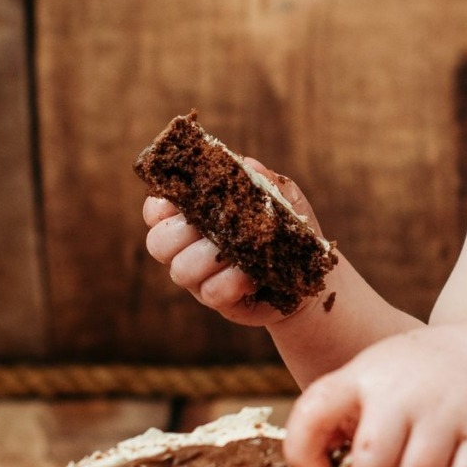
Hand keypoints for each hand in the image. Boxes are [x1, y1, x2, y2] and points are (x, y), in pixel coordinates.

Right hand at [143, 158, 322, 328]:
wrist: (309, 272)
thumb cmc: (286, 228)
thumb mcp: (282, 198)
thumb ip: (264, 179)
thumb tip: (247, 165)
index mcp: (193, 216)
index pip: (156, 210)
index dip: (161, 205)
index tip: (182, 199)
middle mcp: (189, 248)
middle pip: (158, 242)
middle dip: (180, 232)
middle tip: (211, 225)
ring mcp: (201, 278)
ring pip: (180, 270)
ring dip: (207, 257)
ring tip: (235, 251)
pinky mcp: (220, 301)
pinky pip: (211, 292)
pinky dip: (230, 281)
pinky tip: (251, 275)